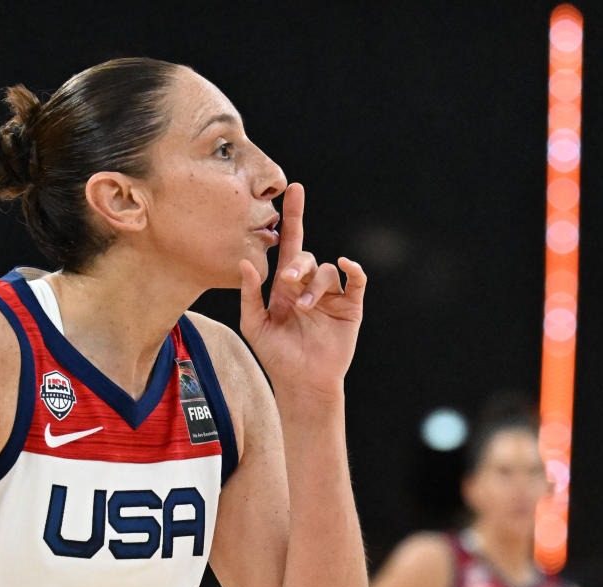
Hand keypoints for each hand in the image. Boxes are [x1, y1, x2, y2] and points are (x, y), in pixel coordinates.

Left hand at [239, 183, 365, 391]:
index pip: (290, 243)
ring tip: (305, 308)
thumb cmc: (276, 355)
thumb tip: (245, 263)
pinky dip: (354, 269)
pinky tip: (348, 265)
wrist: (302, 381)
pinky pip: (357, 280)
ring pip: (327, 271)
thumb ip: (249, 294)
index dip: (292, 216)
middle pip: (306, 257)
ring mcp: (331, 295)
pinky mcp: (351, 307)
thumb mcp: (254, 325)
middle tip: (288, 280)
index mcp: (285, 285)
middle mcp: (308, 285)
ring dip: (315, 285)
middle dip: (297, 265)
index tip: (293, 189)